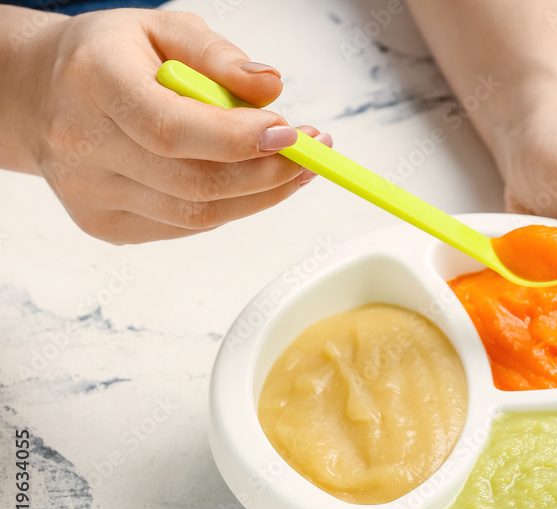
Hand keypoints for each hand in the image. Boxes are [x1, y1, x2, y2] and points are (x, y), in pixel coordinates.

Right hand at [9, 9, 329, 243]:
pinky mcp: (103, 225)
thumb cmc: (112, 58)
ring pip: (196, 216)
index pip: (172, 128)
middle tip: (312, 154)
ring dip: (259, 196)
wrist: (41, 94)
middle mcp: (82, 142)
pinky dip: (229, 207)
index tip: (292, 133)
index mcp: (95, 81)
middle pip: (194, 182)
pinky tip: (247, 182)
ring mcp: (89, 193)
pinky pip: (185, 227)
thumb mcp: (165, 29)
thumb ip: (220, 56)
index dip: (239, 139)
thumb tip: (271, 88)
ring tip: (294, 168)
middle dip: (268, 174)